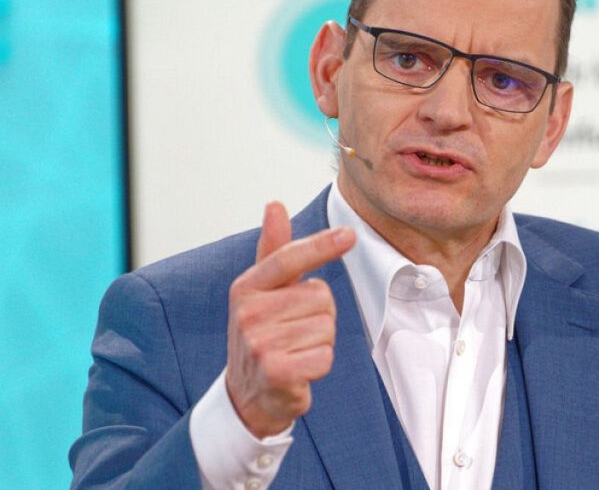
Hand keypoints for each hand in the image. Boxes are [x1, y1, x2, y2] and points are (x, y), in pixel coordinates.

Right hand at [225, 201, 354, 437]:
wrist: (247, 395)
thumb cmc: (263, 335)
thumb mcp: (263, 291)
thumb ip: (274, 250)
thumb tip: (275, 204)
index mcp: (247, 287)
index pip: (289, 258)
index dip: (321, 245)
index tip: (349, 235)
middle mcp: (248, 312)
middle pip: (321, 296)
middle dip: (319, 316)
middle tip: (293, 333)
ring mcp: (259, 343)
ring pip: (326, 327)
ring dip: (319, 342)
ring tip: (294, 352)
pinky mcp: (275, 372)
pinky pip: (325, 356)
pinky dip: (320, 365)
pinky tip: (298, 371)